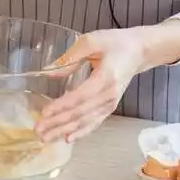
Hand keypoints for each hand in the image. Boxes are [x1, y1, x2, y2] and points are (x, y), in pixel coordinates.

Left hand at [35, 28, 147, 143]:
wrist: (140, 51)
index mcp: (105, 78)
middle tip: (39, 131)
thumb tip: (49, 70)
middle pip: (81, 113)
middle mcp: (109, 95)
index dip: (62, 106)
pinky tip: (68, 138)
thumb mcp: (92, 41)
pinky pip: (94, 122)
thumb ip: (70, 56)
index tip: (44, 113)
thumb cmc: (116, 42)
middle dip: (59, 123)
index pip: (80, 97)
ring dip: (65, 130)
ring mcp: (111, 103)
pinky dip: (81, 132)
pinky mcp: (110, 106)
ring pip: (86, 121)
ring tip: (47, 138)